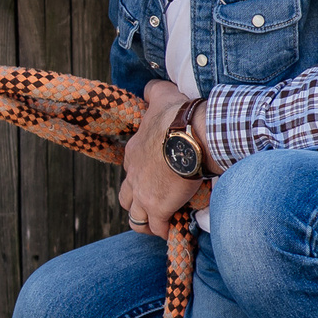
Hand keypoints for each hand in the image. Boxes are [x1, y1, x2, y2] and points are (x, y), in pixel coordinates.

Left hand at [117, 80, 203, 236]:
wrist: (191, 134)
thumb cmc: (178, 116)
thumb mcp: (161, 96)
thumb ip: (153, 92)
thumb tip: (149, 87)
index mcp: (133, 151)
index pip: (131, 168)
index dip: (143, 175)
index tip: (159, 177)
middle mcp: (133, 174)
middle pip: (125, 197)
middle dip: (137, 203)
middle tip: (154, 205)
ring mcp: (143, 193)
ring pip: (135, 217)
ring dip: (146, 222)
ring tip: (159, 224)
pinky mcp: (158, 207)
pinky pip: (157, 226)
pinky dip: (164, 230)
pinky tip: (174, 229)